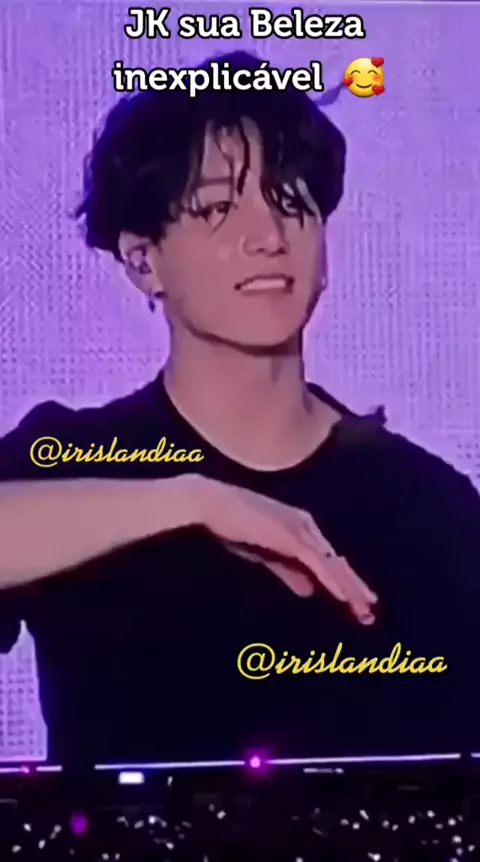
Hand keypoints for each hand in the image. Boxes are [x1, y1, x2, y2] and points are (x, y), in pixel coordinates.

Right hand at [193, 476, 376, 624]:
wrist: (213, 504)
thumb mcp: (265, 554)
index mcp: (302, 529)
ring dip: (349, 589)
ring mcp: (300, 528)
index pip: (329, 560)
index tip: (358, 604)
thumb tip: (310, 592)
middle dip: (354, 589)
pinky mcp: (291, 534)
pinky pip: (317, 562)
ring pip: (332, 564)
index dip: (345, 583)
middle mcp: (307, 526)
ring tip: (363, 611)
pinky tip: (343, 596)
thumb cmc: (233, 525)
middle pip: (336, 562)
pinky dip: (331, 580)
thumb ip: (288, 571)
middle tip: (368, 614)